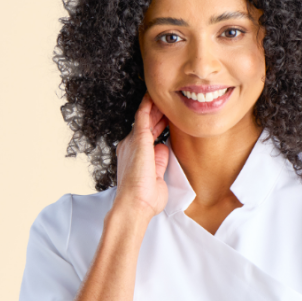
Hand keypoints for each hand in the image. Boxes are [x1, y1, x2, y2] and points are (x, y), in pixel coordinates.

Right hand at [113, 93, 169, 219]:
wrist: (134, 205)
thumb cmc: (145, 199)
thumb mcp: (157, 178)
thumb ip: (160, 162)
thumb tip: (163, 148)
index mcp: (135, 158)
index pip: (148, 138)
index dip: (158, 128)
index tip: (168, 120)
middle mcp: (131, 147)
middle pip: (147, 126)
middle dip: (158, 115)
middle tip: (170, 105)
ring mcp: (133, 143)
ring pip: (146, 119)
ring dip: (156, 108)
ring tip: (165, 96)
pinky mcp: (138, 140)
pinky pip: (143, 116)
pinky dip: (148, 105)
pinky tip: (154, 95)